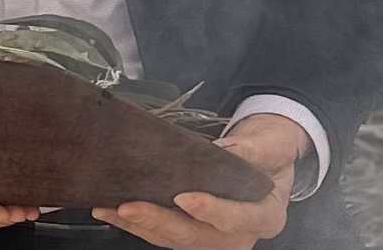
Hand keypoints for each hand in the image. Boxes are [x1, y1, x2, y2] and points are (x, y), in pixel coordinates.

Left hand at [92, 114, 309, 248]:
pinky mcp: (193, 231)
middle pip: (196, 235)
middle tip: (131, 206)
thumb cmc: (269, 151)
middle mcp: (237, 235)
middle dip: (160, 221)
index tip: (183, 197)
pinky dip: (138, 224)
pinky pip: (164, 233)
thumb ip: (251, 149)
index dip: (209, 210)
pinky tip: (114, 212)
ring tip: (112, 209)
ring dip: (141, 225)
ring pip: (174, 238)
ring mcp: (213, 237)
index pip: (234, 219)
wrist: (266, 158)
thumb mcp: (270, 145)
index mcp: (264, 217)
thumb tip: (223, 150)